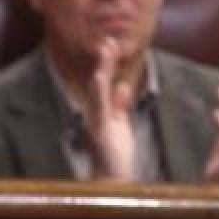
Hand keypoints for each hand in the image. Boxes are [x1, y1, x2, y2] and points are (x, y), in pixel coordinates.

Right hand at [83, 37, 136, 181]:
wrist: (112, 178)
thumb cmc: (115, 155)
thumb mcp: (120, 125)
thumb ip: (120, 105)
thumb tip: (122, 86)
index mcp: (103, 111)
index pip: (105, 83)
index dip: (108, 64)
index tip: (112, 44)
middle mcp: (96, 114)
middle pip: (99, 83)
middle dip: (104, 62)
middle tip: (108, 40)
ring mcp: (96, 121)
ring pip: (97, 91)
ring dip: (101, 70)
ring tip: (105, 51)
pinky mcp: (101, 130)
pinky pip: (99, 108)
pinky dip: (100, 91)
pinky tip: (101, 76)